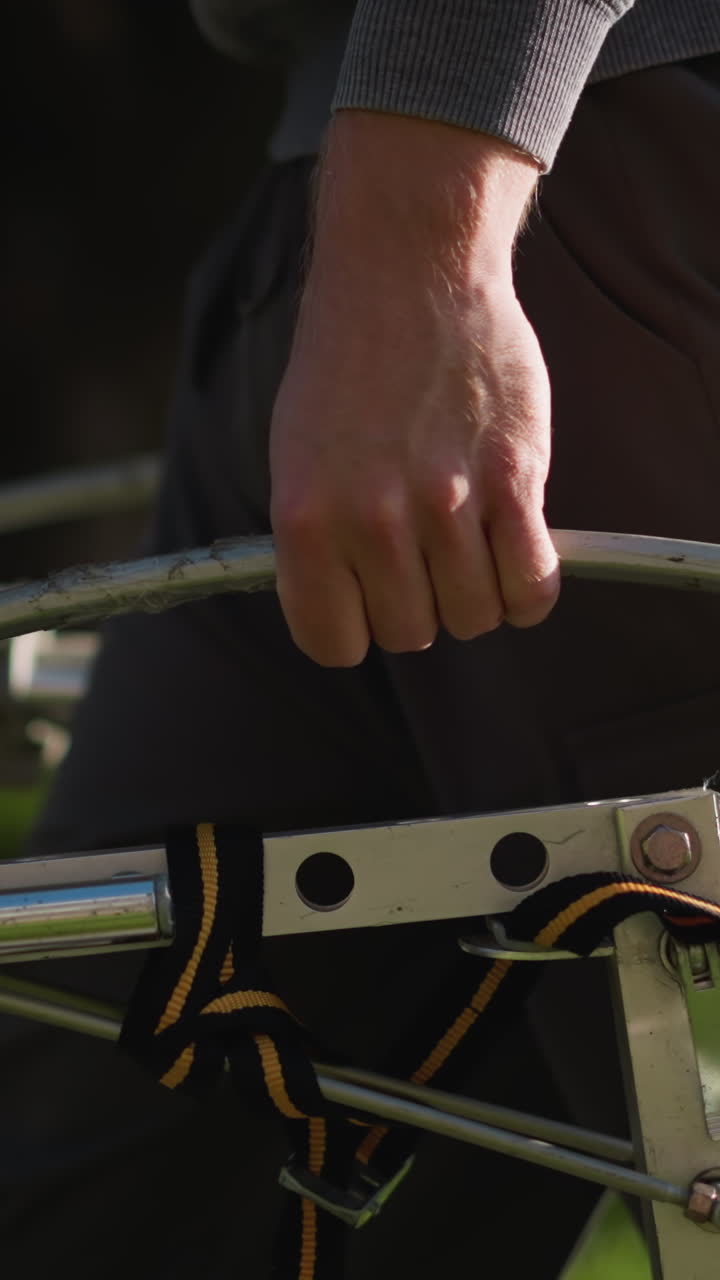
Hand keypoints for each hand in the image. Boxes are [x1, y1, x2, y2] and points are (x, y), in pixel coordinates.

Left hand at [269, 112, 559, 665]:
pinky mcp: (512, 478)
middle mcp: (370, 520)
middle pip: (409, 635)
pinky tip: (518, 552)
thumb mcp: (295, 457)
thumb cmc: (347, 368)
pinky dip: (529, 587)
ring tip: (470, 544)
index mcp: (303, 520)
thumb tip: (347, 615)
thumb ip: (316, 543)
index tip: (370, 604)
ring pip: (474, 616)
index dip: (355, 630)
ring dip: (476, 594)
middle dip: (419, 607)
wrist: (407, 272)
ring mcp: (445, 501)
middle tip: (425, 559)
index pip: (332, 643)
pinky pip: (532, 584)